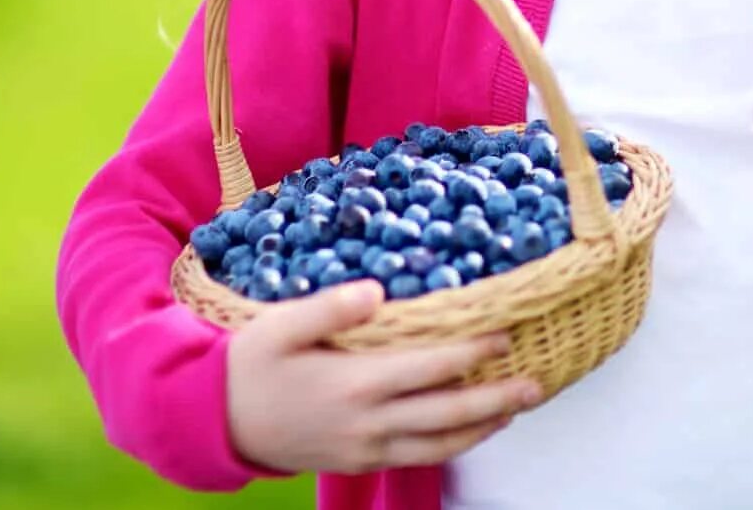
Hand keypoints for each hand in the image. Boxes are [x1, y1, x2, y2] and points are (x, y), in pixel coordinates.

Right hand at [226, 280, 540, 474]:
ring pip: (438, 445)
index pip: (431, 368)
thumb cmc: (250, 366)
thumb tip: (376, 292)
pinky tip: (468, 430)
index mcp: (354, 383)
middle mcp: (367, 422)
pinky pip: (416, 457)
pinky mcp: (358, 460)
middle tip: (537, 384)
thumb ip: (330, 308)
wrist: (215, 423)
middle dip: (496, 400)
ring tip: (516, 408)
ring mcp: (364, 447)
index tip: (506, 337)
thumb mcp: (279, 326)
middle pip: (447, 415)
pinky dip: (451, 446)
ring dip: (482, 428)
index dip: (472, 354)